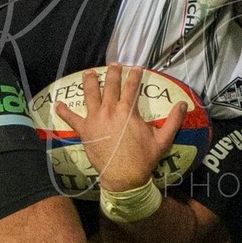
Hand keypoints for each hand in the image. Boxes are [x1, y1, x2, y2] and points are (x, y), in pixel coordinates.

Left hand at [53, 63, 184, 194]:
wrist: (124, 177)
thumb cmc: (143, 159)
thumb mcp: (163, 140)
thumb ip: (174, 121)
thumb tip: (183, 105)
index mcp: (128, 111)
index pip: (132, 87)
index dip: (135, 76)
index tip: (136, 67)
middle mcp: (110, 110)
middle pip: (111, 86)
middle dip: (113, 73)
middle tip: (114, 65)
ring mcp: (95, 119)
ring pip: (91, 95)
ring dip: (90, 82)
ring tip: (89, 73)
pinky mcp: (85, 131)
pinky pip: (72, 119)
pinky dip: (64, 111)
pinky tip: (57, 104)